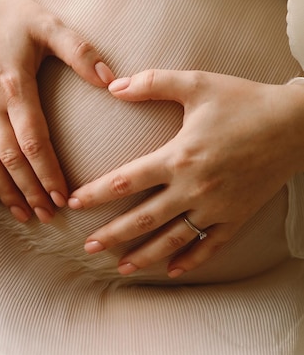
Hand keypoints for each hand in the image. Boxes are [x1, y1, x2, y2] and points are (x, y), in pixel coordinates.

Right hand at [0, 0, 113, 222]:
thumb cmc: (8, 13)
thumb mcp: (47, 23)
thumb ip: (80, 51)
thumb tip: (111, 79)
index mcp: (14, 86)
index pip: (33, 142)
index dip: (48, 173)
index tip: (63, 197)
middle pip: (10, 160)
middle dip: (31, 191)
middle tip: (49, 215)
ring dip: (5, 191)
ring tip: (24, 213)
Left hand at [68, 69, 303, 275]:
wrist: (296, 124)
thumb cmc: (244, 101)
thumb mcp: (197, 83)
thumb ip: (152, 83)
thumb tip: (112, 86)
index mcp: (179, 156)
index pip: (125, 181)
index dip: (95, 193)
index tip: (73, 203)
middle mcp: (193, 188)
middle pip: (142, 219)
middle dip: (111, 235)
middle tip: (87, 247)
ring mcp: (216, 208)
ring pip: (172, 239)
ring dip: (144, 255)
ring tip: (120, 267)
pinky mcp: (237, 217)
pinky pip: (210, 246)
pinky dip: (190, 260)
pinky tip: (172, 271)